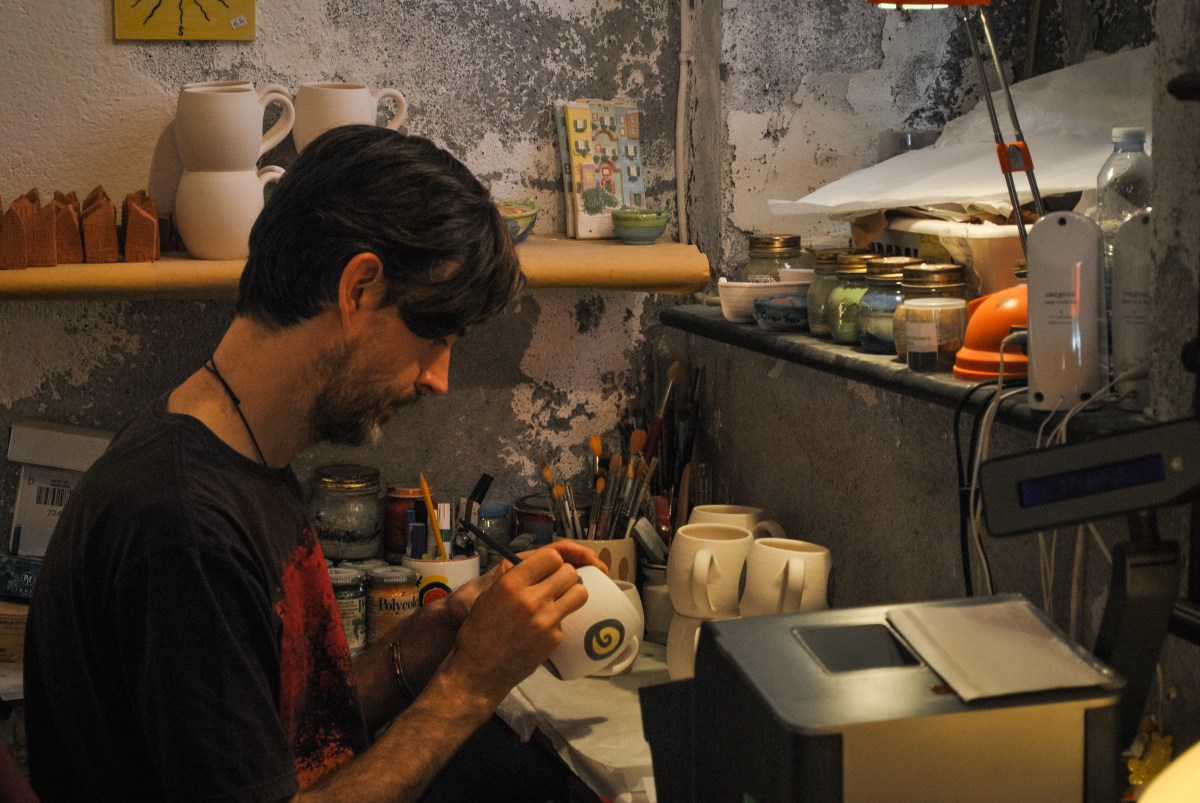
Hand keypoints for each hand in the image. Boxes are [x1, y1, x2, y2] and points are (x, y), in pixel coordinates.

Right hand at [442, 540, 606, 625]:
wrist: (479, 672)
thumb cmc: (478, 631)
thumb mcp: (489, 595)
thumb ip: (515, 577)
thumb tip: (539, 567)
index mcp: (512, 584)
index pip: (552, 556)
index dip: (552, 562)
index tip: (548, 569)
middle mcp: (532, 599)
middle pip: (570, 572)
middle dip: (565, 576)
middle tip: (556, 585)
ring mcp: (546, 620)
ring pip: (580, 593)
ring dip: (572, 593)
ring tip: (560, 600)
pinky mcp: (555, 639)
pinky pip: (567, 619)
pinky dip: (558, 621)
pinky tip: (543, 629)